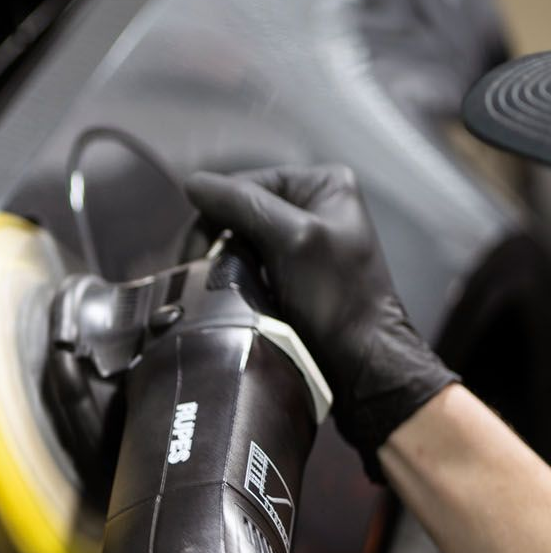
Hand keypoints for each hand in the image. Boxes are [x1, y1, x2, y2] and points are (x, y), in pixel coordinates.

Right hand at [185, 164, 457, 477]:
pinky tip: (222, 300)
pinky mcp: (290, 279)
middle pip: (239, 214)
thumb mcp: (293, 239)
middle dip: (217, 244)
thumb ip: (244, 204)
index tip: (194, 257)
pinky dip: (231, 282)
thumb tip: (192, 184)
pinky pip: (247, 268)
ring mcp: (302, 244)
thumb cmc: (336, 299)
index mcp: (323, 186)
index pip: (245, 186)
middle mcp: (313, 208)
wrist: (359, 368)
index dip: (215, 216)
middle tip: (195, 278)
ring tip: (205, 292)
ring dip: (220, 266)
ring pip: (239, 243)